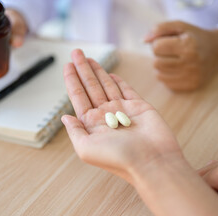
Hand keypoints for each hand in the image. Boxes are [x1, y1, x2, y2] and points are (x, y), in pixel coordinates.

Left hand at [61, 49, 181, 184]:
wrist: (152, 162)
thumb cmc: (119, 159)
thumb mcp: (86, 148)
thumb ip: (75, 131)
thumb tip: (65, 117)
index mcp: (91, 124)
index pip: (78, 97)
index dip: (72, 80)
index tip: (67, 65)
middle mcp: (105, 116)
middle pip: (90, 87)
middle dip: (83, 69)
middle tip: (76, 52)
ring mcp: (122, 110)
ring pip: (106, 85)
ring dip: (97, 71)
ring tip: (88, 58)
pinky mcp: (139, 106)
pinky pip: (126, 90)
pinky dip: (118, 81)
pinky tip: (110, 73)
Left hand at [145, 21, 217, 90]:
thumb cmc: (194, 36)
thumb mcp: (179, 26)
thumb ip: (159, 29)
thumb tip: (143, 41)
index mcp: (188, 45)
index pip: (156, 48)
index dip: (158, 43)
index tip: (168, 42)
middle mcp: (191, 62)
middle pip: (156, 63)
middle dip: (159, 56)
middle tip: (171, 52)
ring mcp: (192, 76)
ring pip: (159, 75)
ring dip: (162, 67)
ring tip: (173, 60)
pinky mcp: (192, 86)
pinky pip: (167, 84)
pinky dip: (168, 76)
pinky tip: (177, 69)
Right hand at [199, 150, 217, 211]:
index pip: (209, 181)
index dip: (204, 198)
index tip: (201, 212)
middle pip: (207, 176)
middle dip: (203, 193)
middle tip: (201, 211)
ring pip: (212, 177)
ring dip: (209, 192)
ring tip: (206, 206)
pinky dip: (216, 188)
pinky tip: (215, 199)